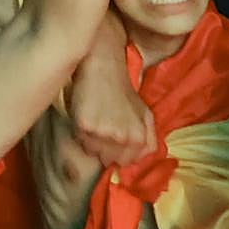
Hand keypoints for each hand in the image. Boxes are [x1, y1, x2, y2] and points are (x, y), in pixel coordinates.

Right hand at [69, 10, 156, 167]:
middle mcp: (125, 139)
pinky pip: (81, 142)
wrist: (103, 66)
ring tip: (95, 120)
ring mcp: (105, 134)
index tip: (114, 137)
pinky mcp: (86, 127)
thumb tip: (142, 157)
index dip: (119, 151)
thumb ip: (148, 138)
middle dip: (105, 148)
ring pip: (94, 153)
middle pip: (110, 161)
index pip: (127, 162)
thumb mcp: (144, 113)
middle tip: (103, 126)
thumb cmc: (122, 89)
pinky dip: (81, 134)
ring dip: (92, 141)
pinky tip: (86, 116)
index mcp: (141, 138)